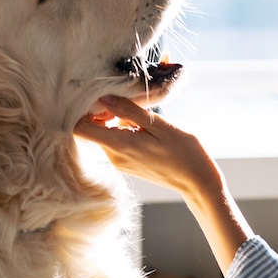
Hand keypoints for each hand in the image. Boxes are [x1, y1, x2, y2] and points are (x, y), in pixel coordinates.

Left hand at [74, 96, 252, 272]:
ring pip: (105, 134)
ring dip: (116, 119)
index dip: (83, 110)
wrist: (197, 181)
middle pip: (92, 129)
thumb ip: (129, 111)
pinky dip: (124, 129)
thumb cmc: (184, 152)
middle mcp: (114, 156)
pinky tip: (143, 124)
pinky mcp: (127, 164)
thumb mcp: (159, 125)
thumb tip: (104, 97)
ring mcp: (119, 162)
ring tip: (138, 110)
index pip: (80, 129)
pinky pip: (116, 142)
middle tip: (124, 97)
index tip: (99, 96)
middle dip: (103, 111)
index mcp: (120, 145)